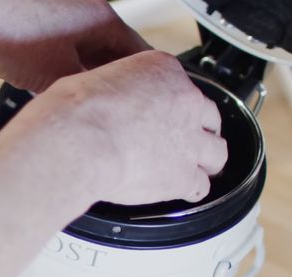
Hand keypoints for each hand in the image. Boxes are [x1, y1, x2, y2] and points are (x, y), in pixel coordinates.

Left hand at [0, 0, 149, 91]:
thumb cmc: (14, 37)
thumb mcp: (60, 75)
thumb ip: (86, 90)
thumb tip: (95, 104)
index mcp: (101, 17)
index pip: (136, 50)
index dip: (140, 79)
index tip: (142, 101)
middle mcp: (83, 13)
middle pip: (108, 53)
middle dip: (107, 81)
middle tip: (109, 110)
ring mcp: (57, 19)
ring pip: (80, 55)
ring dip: (80, 79)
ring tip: (76, 104)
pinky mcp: (33, 30)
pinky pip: (56, 55)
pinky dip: (57, 73)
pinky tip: (48, 92)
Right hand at [0, 50, 226, 204]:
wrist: (79, 139)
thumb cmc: (75, 111)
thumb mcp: (92, 81)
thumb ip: (111, 91)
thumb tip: (100, 103)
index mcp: (161, 71)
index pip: (179, 83)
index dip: (171, 101)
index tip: (161, 110)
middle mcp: (184, 102)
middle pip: (208, 116)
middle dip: (198, 129)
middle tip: (186, 138)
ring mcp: (189, 140)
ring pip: (216, 152)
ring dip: (206, 160)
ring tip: (197, 168)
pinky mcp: (183, 175)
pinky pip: (199, 186)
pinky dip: (192, 190)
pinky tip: (183, 192)